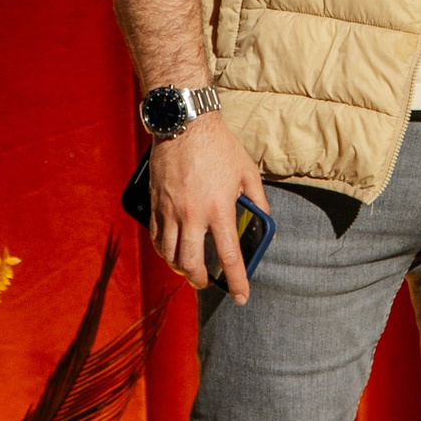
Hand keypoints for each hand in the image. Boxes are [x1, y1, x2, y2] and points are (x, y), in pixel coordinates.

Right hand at [148, 114, 268, 302]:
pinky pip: (155, 236)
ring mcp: (170, 210)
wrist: (184, 123)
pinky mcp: (155, 203)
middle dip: (199, 280)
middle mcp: (192, 215)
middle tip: (205, 282)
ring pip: (168, 254)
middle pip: (191, 263)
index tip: (241, 297)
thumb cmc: (219, 146)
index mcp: (220, 209)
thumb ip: (259, 201)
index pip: (229, 256)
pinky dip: (162, 249)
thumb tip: (265, 222)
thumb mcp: (247, 173)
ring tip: (187, 268)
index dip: (237, 281)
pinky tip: (170, 250)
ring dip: (178, 268)